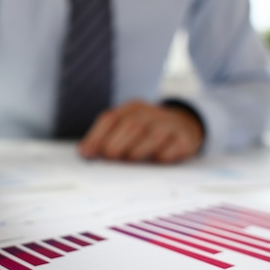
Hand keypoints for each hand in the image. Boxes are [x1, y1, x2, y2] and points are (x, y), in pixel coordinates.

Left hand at [78, 100, 203, 162]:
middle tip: (109, 158)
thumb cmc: (147, 132)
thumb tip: (83, 152)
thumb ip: (106, 138)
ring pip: (152, 135)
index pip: (110, 118)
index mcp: (133, 108)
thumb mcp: (127, 128)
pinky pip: (172, 148)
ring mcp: (170, 124)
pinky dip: (161, 156)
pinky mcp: (185, 139)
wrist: (185, 127)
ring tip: (129, 159)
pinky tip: (155, 160)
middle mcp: (152, 113)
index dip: (96, 136)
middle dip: (115, 144)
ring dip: (137, 150)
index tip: (86, 153)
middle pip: (130, 125)